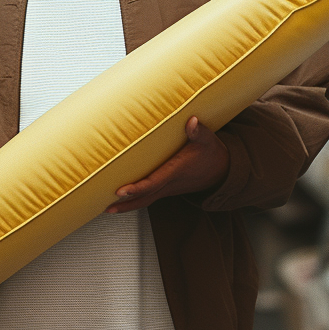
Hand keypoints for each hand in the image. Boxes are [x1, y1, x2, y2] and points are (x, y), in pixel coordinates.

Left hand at [107, 116, 228, 213]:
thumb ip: (198, 131)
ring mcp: (169, 188)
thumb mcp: (207, 140)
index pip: (152, 183)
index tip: (121, 190)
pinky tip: (123, 200)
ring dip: (128, 206)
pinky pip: (149, 197)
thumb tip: (192, 121)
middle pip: (145, 198)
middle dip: (126, 204)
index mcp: (175, 171)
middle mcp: (170, 183)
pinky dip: (136, 201)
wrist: (222, 171)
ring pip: (146, 201)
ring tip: (108, 209)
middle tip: (106, 208)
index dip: (136, 188)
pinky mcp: (168, 188)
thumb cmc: (211, 153)